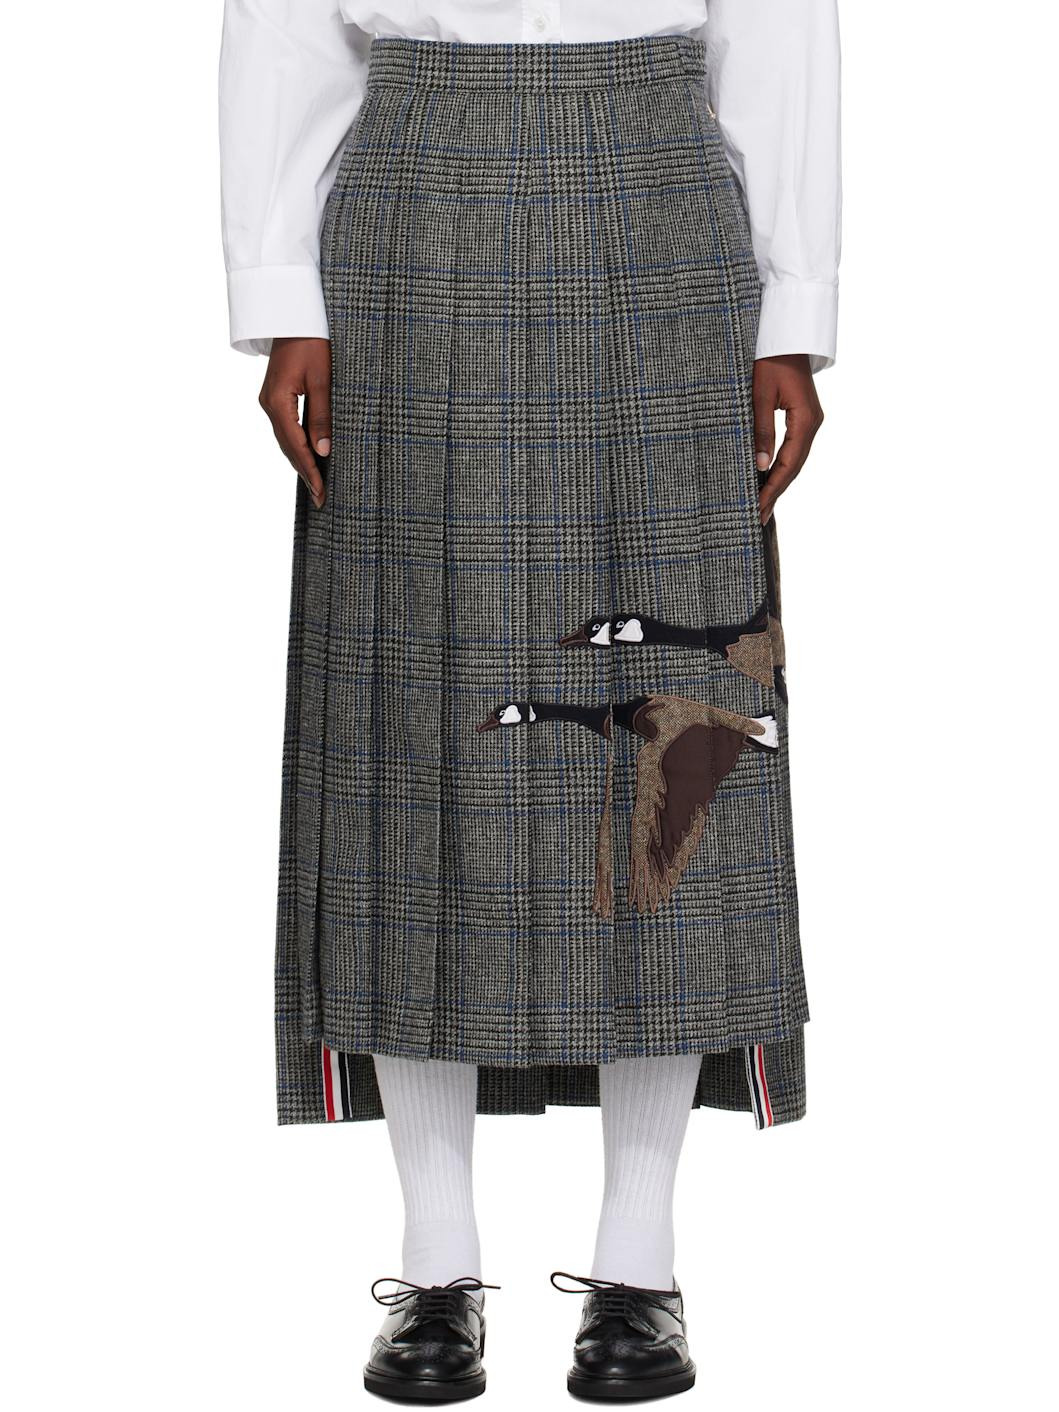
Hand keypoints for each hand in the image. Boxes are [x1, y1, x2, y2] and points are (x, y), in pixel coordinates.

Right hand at [258, 337, 331, 508]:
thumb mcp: (323, 379)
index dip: (309, 471)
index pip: (295, 446)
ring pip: (286, 439)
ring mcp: (270, 400)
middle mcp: (269, 404)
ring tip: (317, 484)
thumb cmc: (312, 341)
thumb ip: (322, 416)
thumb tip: (324, 451)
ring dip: (301, 461)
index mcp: (277, 402)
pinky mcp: (277, 396)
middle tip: (322, 498)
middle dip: (305, 472)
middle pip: (288, 447)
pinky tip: (310, 456)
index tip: (322, 493)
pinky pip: (287, 428)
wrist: (295, 314)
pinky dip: (299, 445)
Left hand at [753, 354, 823, 524]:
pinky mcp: (803, 417)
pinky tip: (769, 480)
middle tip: (758, 516)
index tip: (758, 508)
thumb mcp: (759, 395)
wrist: (786, 334)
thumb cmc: (770, 360)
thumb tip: (760, 466)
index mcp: (806, 419)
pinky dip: (781, 466)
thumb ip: (761, 431)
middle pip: (794, 466)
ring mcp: (810, 421)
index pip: (788, 464)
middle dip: (775, 492)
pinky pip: (794, 448)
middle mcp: (813, 423)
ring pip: (795, 459)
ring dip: (778, 482)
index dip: (773, 488)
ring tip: (762, 505)